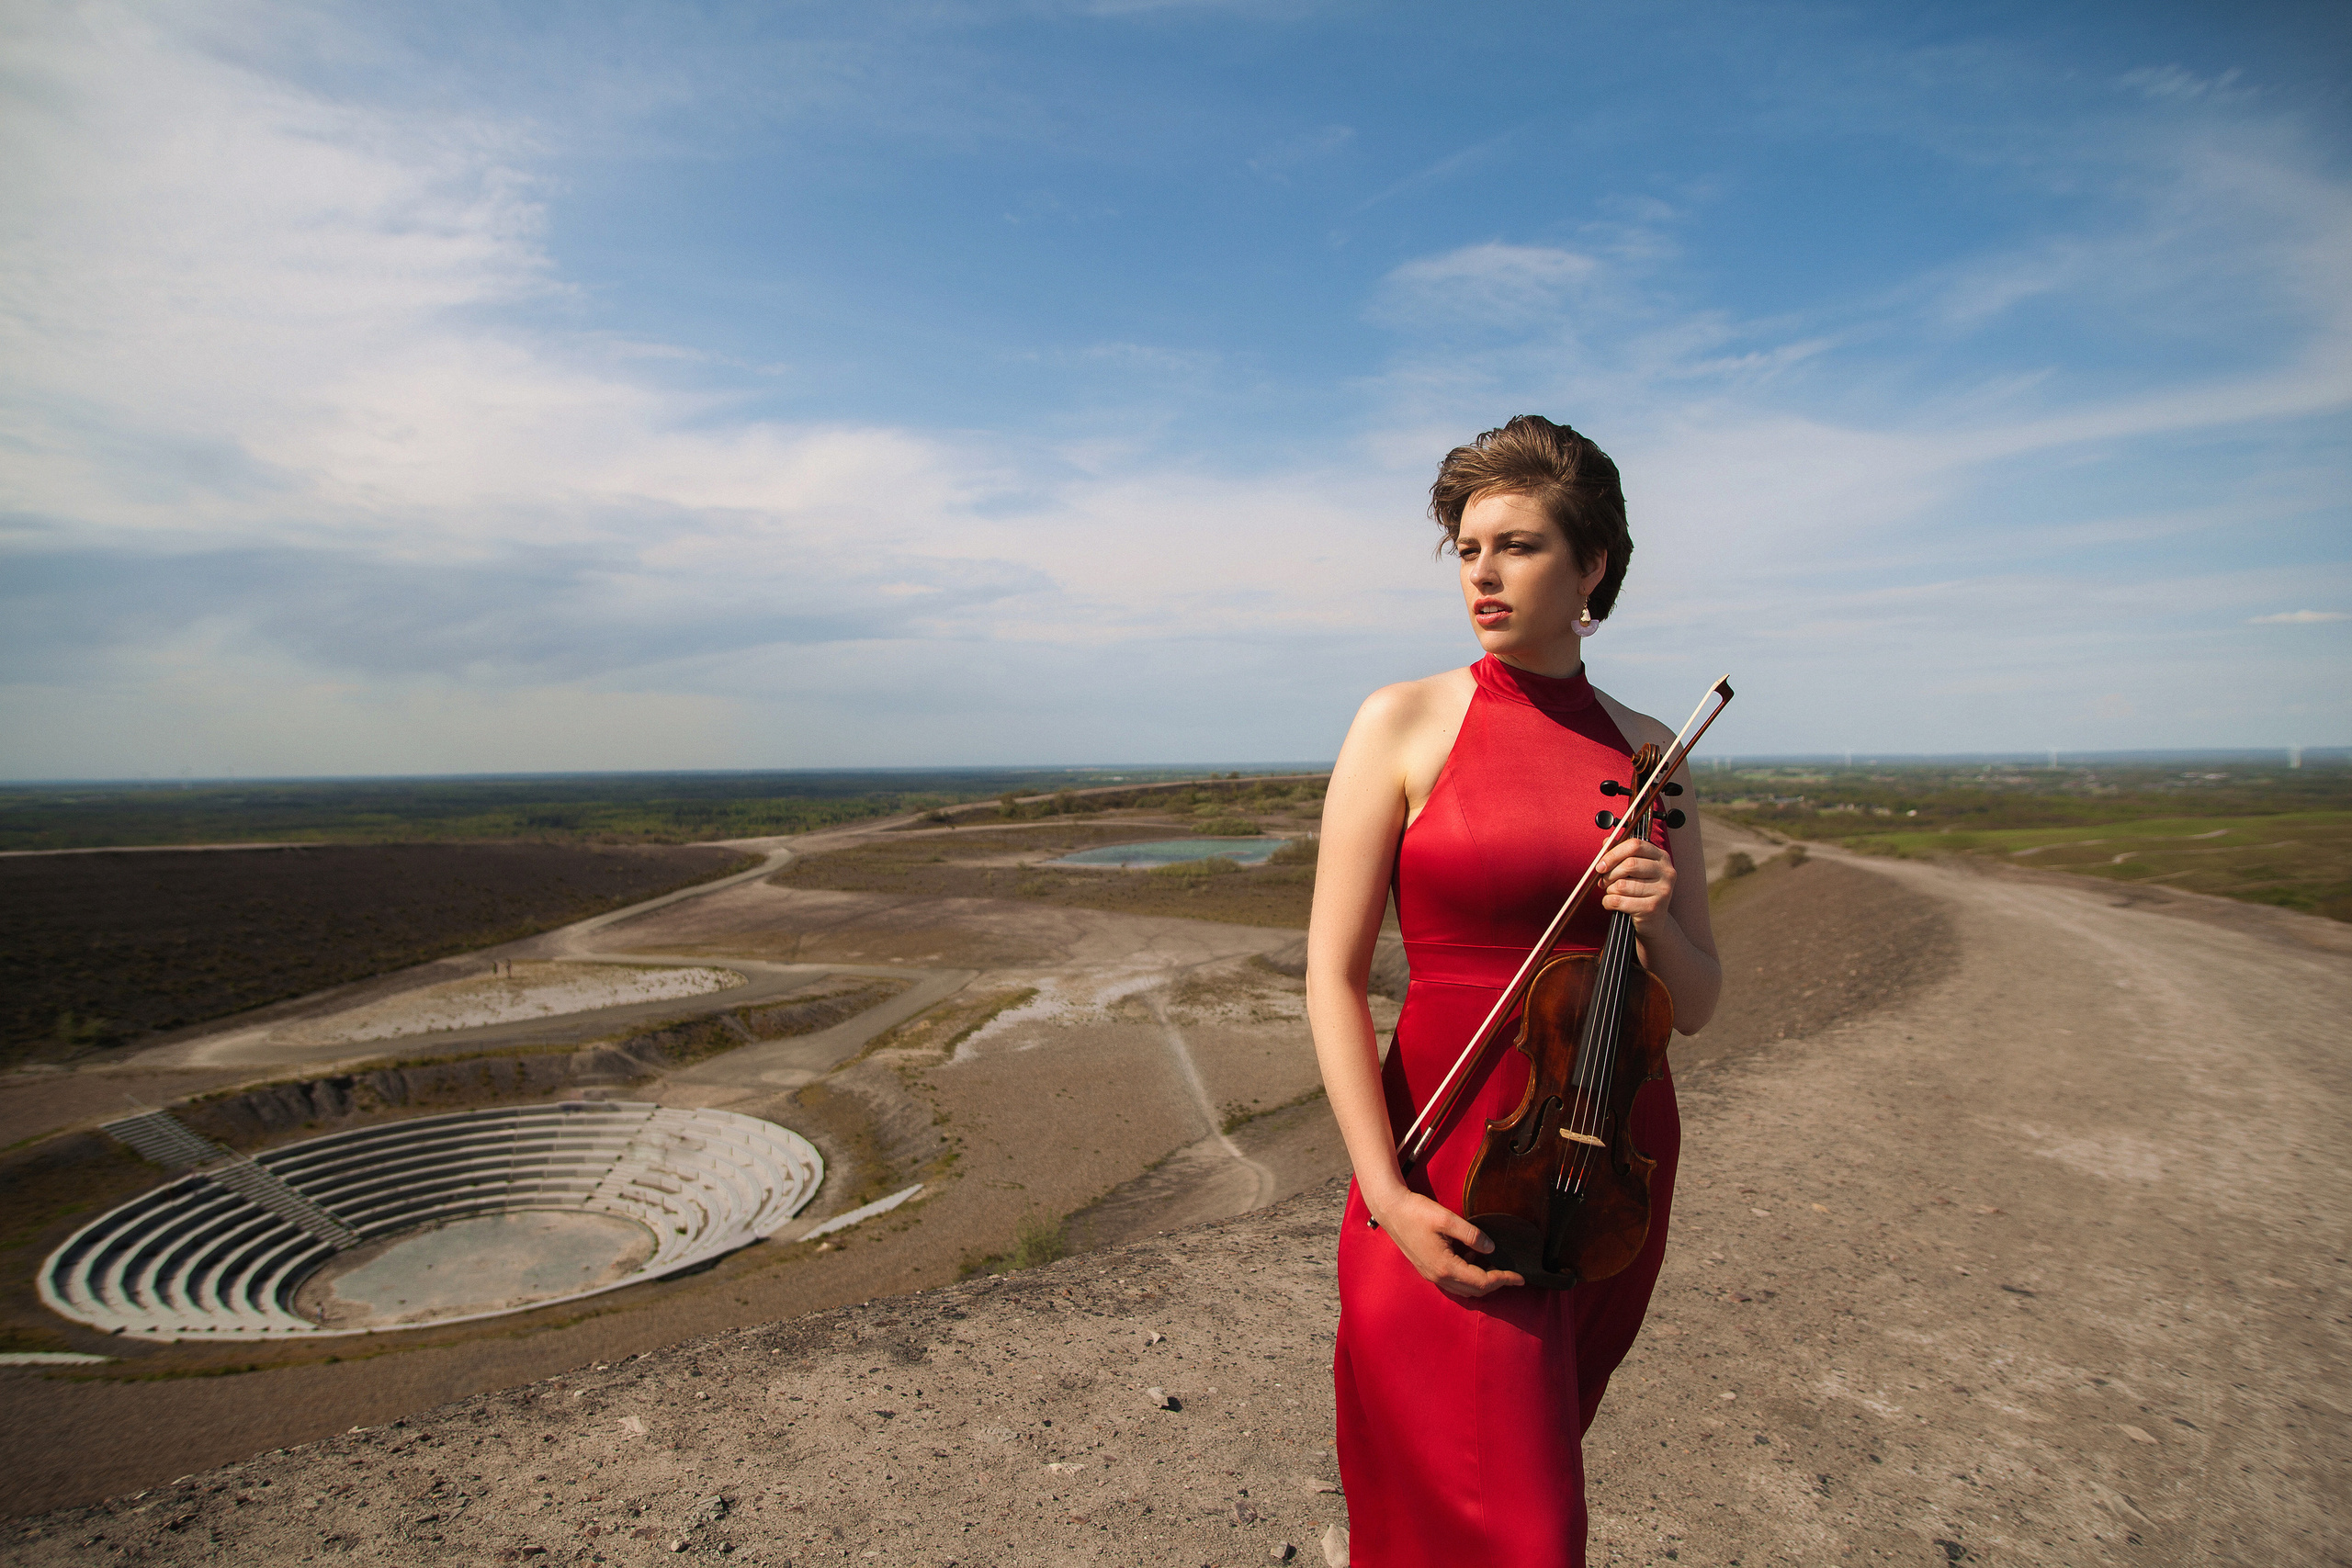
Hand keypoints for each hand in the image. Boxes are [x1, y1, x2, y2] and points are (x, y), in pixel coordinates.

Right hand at [1368, 1188, 1524, 1296]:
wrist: (1391, 1210)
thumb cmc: (1417, 1212)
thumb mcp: (1448, 1219)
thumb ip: (1472, 1235)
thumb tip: (1491, 1248)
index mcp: (1445, 1266)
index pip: (1483, 1281)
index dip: (1504, 1279)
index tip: (1520, 1277)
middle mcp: (1438, 1276)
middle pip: (1475, 1290)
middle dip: (1496, 1284)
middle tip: (1512, 1275)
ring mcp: (1431, 1274)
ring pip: (1464, 1289)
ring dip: (1481, 1281)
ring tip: (1494, 1265)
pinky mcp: (1427, 1269)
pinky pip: (1453, 1281)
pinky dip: (1467, 1276)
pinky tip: (1471, 1257)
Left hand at [1599, 836, 1674, 930]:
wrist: (1653, 922)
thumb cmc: (1640, 892)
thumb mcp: (1634, 870)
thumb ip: (1621, 853)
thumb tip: (1607, 841)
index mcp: (1661, 857)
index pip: (1635, 845)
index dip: (1614, 853)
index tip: (1600, 864)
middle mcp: (1666, 872)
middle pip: (1629, 864)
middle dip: (1609, 874)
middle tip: (1602, 882)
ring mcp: (1663, 890)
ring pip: (1622, 885)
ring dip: (1609, 890)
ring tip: (1611, 893)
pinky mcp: (1653, 908)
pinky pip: (1620, 901)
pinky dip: (1608, 902)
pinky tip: (1611, 904)